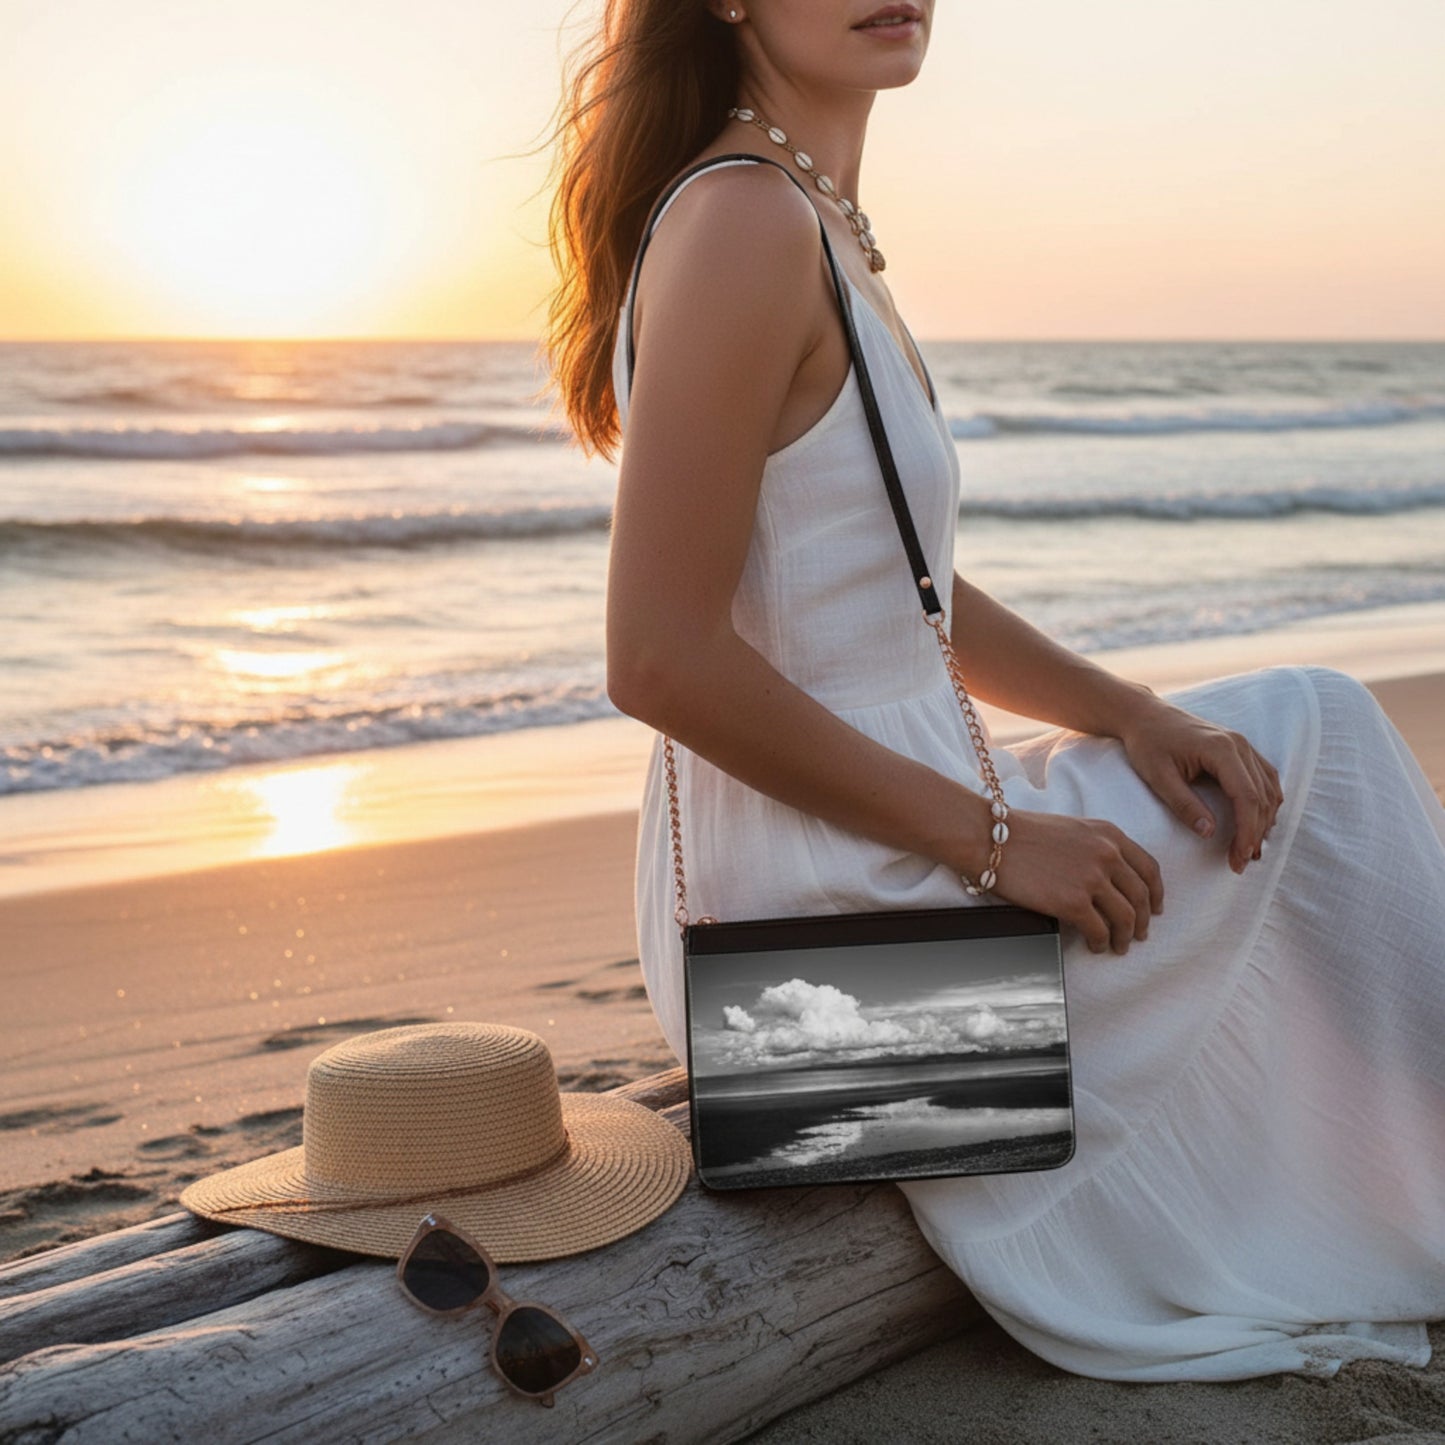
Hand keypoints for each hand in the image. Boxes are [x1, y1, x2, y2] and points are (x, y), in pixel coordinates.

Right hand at [990, 809, 1163, 955]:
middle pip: (1141, 896)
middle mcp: (1107, 855)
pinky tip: (1095, 946)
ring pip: (1126, 917)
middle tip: (1138, 934)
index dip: (1156, 893)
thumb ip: (1097, 847)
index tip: (1155, 907)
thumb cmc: (1022, 833)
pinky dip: (1101, 943)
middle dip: (1143, 920)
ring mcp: (1092, 879)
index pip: (1148, 868)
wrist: (991, 839)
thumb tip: (1109, 878)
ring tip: (1118, 946)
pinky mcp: (1073, 903)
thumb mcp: (1072, 829)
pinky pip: (1100, 930)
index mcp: (1109, 834)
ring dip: (1125, 937)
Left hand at [1117, 699, 1283, 872]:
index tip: (1238, 859)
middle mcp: (1239, 744)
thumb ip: (1183, 805)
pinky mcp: (1240, 748)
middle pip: (1262, 797)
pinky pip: (1264, 778)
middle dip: (1254, 834)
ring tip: (1249, 850)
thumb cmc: (1147, 744)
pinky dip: (1265, 804)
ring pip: (1269, 789)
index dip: (1246, 832)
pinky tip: (1256, 824)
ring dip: (1264, 821)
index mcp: (1221, 749)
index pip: (1247, 797)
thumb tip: (1209, 833)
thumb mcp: (1158, 777)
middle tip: (1240, 864)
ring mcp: (1243, 744)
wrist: (1144, 715)